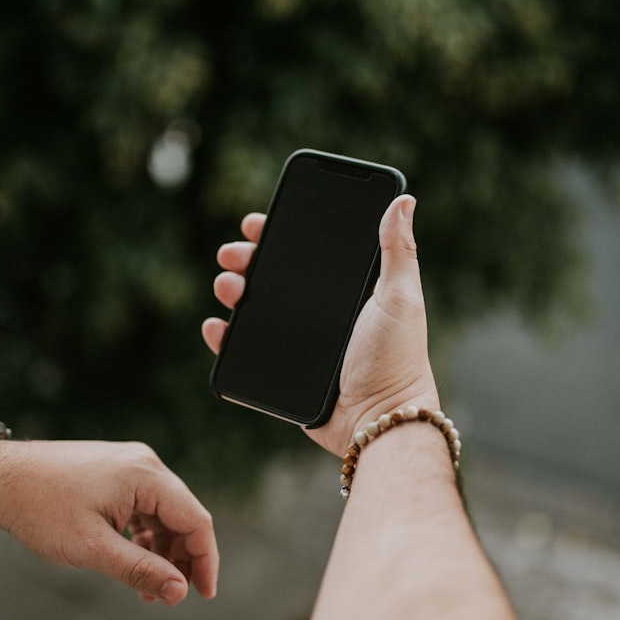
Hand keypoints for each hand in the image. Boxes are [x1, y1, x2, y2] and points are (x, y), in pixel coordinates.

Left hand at [0, 440, 217, 604]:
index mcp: (145, 476)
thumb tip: (178, 590)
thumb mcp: (93, 548)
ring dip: (162, 551)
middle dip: (182, 559)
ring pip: (164, 514)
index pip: (196, 520)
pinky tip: (135, 559)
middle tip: (171, 594)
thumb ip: (141, 570)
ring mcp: (130, 466)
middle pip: (183, 516)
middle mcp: (144, 464)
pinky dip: (145, 536)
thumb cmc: (39, 505)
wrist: (0, 478)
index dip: (205, 560)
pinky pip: (145, 506)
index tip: (203, 592)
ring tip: (149, 585)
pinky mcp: (116, 473)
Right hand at [203, 194, 439, 456]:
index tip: (257, 222)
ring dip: (232, 290)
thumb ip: (398, 250)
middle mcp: (322, 312)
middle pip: (274, 275)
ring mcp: (301, 341)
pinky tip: (216, 326)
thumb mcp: (400, 297)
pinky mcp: (285, 370)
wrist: (378, 421)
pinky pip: (246, 349)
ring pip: (256, 308)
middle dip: (247, 258)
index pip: (309, 251)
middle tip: (232, 253)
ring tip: (226, 285)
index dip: (281, 233)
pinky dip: (226, 336)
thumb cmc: (398, 359)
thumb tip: (403, 199)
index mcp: (349, 289)